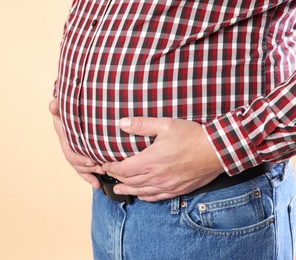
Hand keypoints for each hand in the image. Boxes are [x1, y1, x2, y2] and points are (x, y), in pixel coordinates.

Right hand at [49, 99, 103, 188]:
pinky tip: (97, 184)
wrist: (74, 106)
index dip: (79, 159)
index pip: (69, 151)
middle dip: (87, 168)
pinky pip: (85, 169)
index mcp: (64, 135)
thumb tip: (53, 105)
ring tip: (102, 174)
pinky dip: (90, 178)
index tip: (91, 161)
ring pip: (80, 167)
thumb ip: (57, 105)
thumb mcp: (62, 104)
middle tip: (100, 168)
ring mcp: (76, 150)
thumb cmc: (68, 105)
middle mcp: (69, 144)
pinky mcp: (84, 153)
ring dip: (90, 173)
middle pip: (75, 163)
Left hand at [102, 117, 223, 201]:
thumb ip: (142, 124)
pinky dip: (145, 196)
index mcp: (150, 161)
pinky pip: (157, 197)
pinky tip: (141, 195)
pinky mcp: (177, 190)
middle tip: (108, 176)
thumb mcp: (165, 125)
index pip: (123, 169)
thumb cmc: (192, 136)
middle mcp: (156, 176)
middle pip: (130, 181)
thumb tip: (121, 122)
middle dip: (116, 178)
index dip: (111, 167)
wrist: (217, 150)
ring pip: (141, 191)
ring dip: (127, 190)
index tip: (104, 164)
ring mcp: (167, 185)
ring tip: (118, 190)